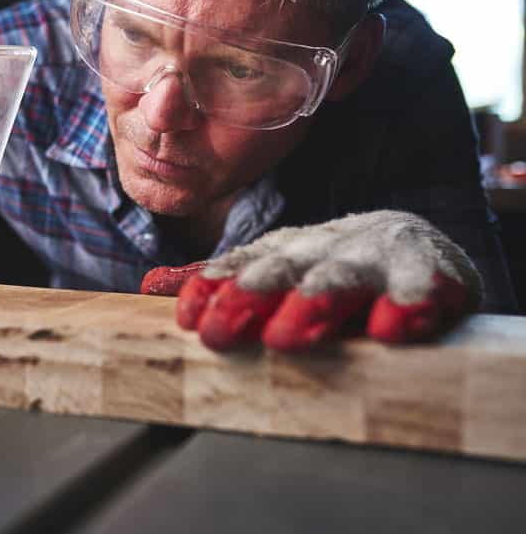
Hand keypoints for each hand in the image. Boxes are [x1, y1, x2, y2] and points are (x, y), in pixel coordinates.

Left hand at [141, 211, 481, 351]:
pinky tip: (392, 327)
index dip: (211, 289)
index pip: (237, 268)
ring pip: (340, 279)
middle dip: (248, 297)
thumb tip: (146, 287)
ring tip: (287, 334)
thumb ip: (219, 283)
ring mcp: (375, 257)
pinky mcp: (431, 273)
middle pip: (280, 271)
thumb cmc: (326, 270)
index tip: (188, 318)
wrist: (415, 244)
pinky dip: (408, 304)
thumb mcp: (273, 272)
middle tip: (221, 332)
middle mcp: (321, 248)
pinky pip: (421, 288)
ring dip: (312, 302)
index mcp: (280, 251)